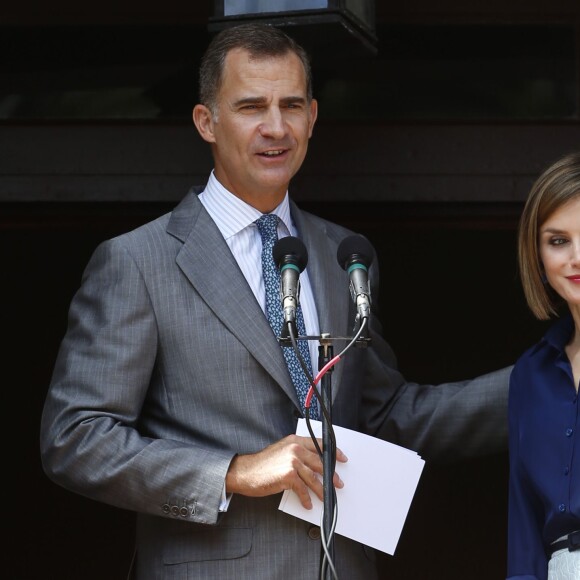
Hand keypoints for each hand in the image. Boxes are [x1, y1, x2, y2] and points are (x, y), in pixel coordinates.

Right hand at [225, 434, 347, 508]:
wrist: (245, 472)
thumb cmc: (262, 464)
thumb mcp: (280, 451)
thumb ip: (295, 453)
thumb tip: (311, 465)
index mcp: (294, 441)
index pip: (319, 444)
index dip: (333, 452)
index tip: (342, 458)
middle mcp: (295, 449)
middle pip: (320, 462)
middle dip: (331, 474)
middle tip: (338, 483)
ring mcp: (292, 462)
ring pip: (314, 478)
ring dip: (322, 489)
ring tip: (326, 497)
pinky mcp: (288, 475)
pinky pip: (303, 489)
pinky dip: (306, 498)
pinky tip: (308, 503)